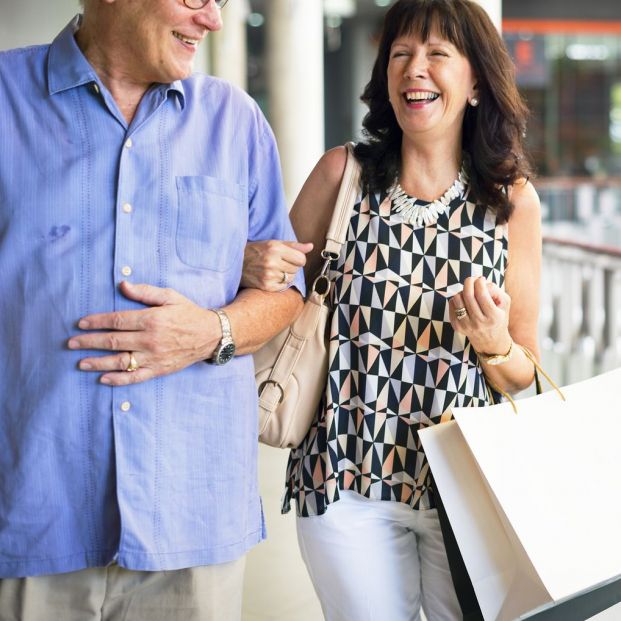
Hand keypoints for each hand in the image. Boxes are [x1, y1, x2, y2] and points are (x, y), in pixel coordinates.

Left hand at [68, 281, 219, 385]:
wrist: (211, 335)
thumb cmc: (188, 313)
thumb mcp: (170, 296)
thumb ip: (145, 292)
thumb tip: (122, 285)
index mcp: (151, 319)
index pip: (116, 320)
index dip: (96, 322)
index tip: (80, 323)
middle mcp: (150, 339)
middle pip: (113, 341)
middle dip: (89, 342)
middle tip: (71, 343)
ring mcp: (154, 357)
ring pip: (120, 361)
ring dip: (98, 362)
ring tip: (81, 363)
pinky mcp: (159, 369)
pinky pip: (136, 377)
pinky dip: (118, 380)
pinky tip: (103, 379)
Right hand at [242, 240, 312, 291]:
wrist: (235, 262)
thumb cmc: (254, 251)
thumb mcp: (272, 243)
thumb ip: (293, 245)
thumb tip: (310, 246)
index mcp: (275, 248)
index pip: (301, 259)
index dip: (298, 259)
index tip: (291, 258)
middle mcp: (272, 262)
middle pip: (297, 269)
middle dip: (291, 267)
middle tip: (279, 264)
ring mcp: (269, 275)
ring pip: (291, 278)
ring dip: (286, 275)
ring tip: (274, 270)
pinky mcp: (266, 286)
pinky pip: (283, 287)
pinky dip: (279, 283)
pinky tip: (270, 277)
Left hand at [448, 276, 511, 353]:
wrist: (491, 341)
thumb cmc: (499, 318)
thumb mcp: (505, 304)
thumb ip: (496, 290)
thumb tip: (481, 282)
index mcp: (493, 317)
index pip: (482, 294)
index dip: (479, 282)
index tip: (481, 279)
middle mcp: (479, 322)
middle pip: (468, 295)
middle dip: (469, 282)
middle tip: (472, 279)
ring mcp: (466, 326)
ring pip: (457, 299)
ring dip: (462, 291)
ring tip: (469, 293)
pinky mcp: (457, 327)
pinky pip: (452, 305)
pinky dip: (457, 299)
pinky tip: (464, 301)